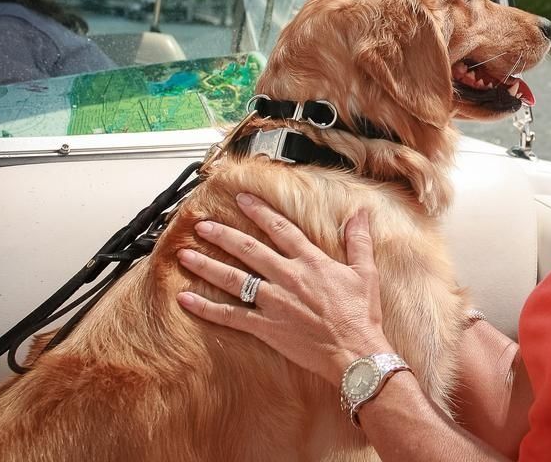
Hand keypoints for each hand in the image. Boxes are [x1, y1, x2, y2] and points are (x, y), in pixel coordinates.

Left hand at [175, 194, 391, 384]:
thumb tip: (360, 214)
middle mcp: (287, 277)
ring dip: (206, 265)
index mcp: (310, 261)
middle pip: (248, 249)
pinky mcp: (266, 327)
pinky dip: (206, 308)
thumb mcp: (365, 272)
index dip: (259, 211)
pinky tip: (186, 299)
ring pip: (233, 278)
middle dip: (222, 235)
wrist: (355, 352)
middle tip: (200, 224)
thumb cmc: (360, 314)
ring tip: (185, 255)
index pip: (280, 228)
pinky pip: (230, 316)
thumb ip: (358, 240)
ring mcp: (274, 303)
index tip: (241, 199)